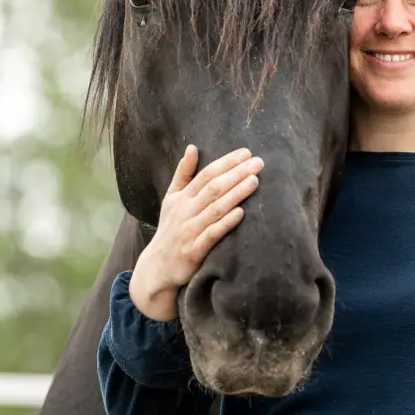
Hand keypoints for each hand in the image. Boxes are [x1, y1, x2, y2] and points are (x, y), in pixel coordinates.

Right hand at [128, 145, 263, 321]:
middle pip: (213, 188)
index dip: (226, 163)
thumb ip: (183, 174)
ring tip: (254, 181)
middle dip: (236, 174)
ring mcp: (189, 231)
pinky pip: (212, 234)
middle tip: (258, 163)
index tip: (246, 153)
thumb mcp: (171, 199)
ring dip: (235, 193)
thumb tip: (192, 147)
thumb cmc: (170, 229)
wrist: (157, 267)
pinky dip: (226, 223)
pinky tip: (241, 213)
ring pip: (215, 208)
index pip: (206, 174)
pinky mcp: (194, 251)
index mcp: (181, 197)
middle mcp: (185, 211)